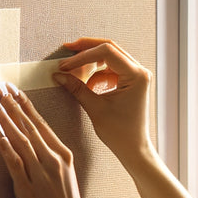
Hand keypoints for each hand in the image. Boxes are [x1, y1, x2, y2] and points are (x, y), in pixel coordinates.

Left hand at [0, 81, 91, 197]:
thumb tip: (36, 146)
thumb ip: (52, 160)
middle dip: (12, 104)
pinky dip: (4, 145)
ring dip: (5, 119)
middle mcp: (53, 161)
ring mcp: (41, 174)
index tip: (14, 91)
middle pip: (29, 126)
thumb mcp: (66, 177)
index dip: (25, 105)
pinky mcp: (28, 189)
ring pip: (20, 139)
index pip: (41, 124)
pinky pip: (14, 162)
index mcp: (64, 156)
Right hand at [53, 37, 153, 163]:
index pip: (106, 52)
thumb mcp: (95, 108)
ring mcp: (136, 75)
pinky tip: (85, 82)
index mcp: (136, 75)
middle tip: (66, 50)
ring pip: (109, 57)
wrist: (133, 148)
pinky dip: (96, 72)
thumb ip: (77, 88)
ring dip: (90, 61)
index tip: (65, 65)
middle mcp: (139, 71)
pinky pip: (110, 68)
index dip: (83, 56)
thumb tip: (58, 74)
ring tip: (71, 69)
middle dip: (86, 49)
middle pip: (109, 48)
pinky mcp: (130, 81)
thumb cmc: (120, 132)